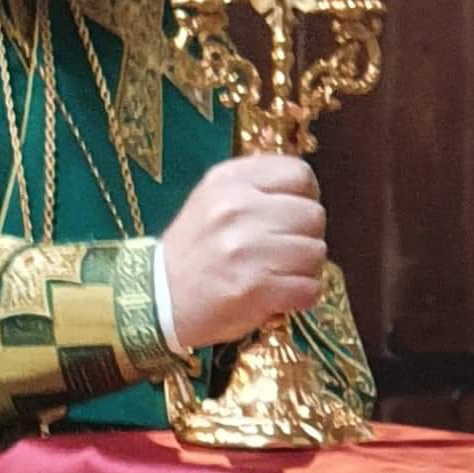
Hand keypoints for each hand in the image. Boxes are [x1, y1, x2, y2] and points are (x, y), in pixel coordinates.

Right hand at [159, 152, 325, 347]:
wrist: (158, 298)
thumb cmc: (194, 249)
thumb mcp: (213, 199)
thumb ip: (256, 187)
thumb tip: (307, 192)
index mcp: (229, 180)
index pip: (300, 174)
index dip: (307, 197)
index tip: (293, 216)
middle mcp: (238, 208)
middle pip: (313, 215)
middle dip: (307, 237)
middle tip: (285, 252)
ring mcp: (247, 249)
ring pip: (316, 252)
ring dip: (306, 270)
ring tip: (280, 275)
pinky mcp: (256, 288)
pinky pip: (309, 289)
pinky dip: (302, 297)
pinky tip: (281, 297)